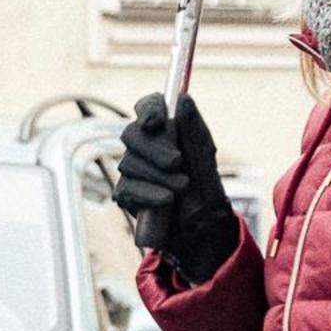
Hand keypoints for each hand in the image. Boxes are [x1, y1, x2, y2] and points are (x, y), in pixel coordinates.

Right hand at [113, 94, 237, 283]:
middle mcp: (144, 148)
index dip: (148, 109)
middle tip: (176, 162)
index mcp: (164, 131)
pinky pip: (127, 189)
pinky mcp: (126, 195)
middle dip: (153, 148)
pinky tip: (166, 202)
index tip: (157, 120)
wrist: (202, 231)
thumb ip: (194, 130)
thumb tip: (183, 100)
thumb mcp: (205, 158)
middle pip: (131, 134)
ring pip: (128, 163)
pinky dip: (149, 195)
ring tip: (181, 189)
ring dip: (157, 176)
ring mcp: (132, 171)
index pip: (147, 107)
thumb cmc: (204, 190)